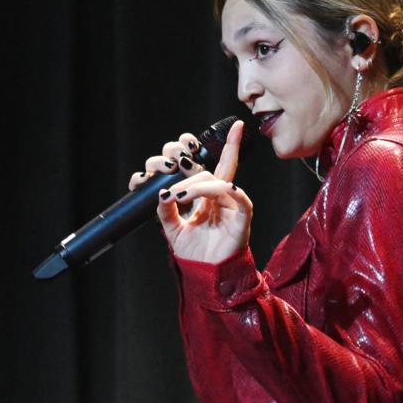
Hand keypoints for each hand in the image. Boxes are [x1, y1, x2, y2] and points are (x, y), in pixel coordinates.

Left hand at [129, 122, 252, 264]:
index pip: (217, 167)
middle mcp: (223, 199)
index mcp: (209, 199)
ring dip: (195, 186)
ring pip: (218, 183)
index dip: (228, 146)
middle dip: (187, 177)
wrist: (205, 274)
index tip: (227, 128)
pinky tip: (210, 193)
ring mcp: (234, 206)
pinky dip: (224, 191)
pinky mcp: (242, 217)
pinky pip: (239, 197)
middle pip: (212, 172)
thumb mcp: (172, 229)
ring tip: (178, 198)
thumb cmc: (194, 253)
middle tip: (169, 191)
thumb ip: (165, 210)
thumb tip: (160, 193)